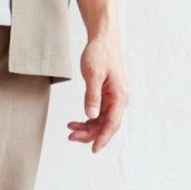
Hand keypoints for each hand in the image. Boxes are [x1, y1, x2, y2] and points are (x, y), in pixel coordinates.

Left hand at [66, 35, 128, 152]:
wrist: (103, 40)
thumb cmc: (100, 54)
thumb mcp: (93, 74)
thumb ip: (92, 96)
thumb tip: (91, 115)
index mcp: (119, 96)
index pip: (112, 123)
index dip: (102, 137)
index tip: (93, 149)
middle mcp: (119, 100)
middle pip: (106, 125)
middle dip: (90, 134)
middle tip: (71, 136)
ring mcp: (114, 99)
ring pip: (102, 121)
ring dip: (87, 128)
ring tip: (71, 130)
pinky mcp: (107, 96)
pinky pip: (99, 114)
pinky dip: (88, 120)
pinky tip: (76, 122)